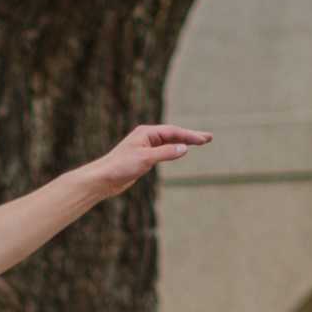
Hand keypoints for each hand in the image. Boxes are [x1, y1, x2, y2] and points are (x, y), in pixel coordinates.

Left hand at [81, 124, 212, 197]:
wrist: (103, 178)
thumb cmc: (120, 166)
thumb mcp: (146, 159)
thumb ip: (165, 153)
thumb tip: (184, 148)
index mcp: (147, 133)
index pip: (173, 132)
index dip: (190, 136)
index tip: (204, 140)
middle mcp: (147, 137)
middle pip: (173, 134)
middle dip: (191, 136)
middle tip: (208, 138)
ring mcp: (145, 147)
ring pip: (169, 143)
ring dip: (184, 142)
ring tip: (199, 142)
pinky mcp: (143, 158)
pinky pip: (163, 151)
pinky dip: (174, 150)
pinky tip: (180, 151)